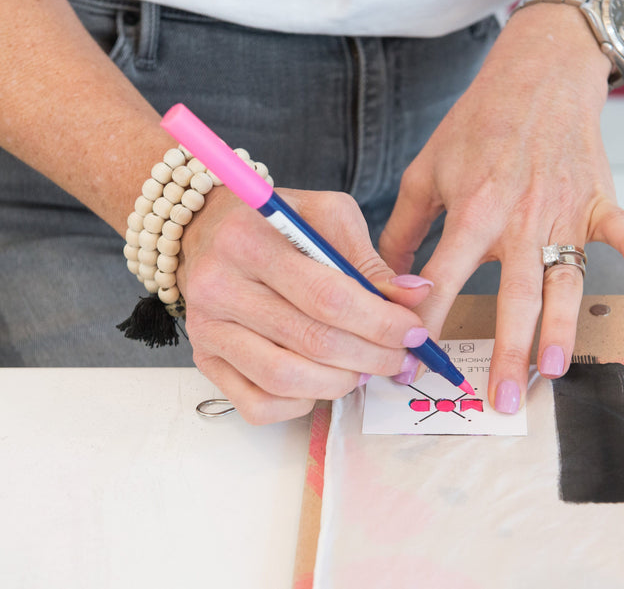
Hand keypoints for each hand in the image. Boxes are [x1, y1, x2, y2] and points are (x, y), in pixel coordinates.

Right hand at [178, 187, 432, 424]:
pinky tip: (322, 381)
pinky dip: (301, 403)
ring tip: (365, 368)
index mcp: (250, 239)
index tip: (414, 332)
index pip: (328, 297)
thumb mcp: (326, 218)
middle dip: (373, 356)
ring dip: (341, 383)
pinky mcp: (206, 360)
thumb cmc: (275, 224)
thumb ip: (370, 261)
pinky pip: (258, 404)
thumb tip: (417, 297)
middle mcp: (219, 286)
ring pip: (286, 379)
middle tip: (401, 356)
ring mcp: (207, 328)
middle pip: (312, 342)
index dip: (381, 323)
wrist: (207, 231)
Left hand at [378, 5, 623, 412]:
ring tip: (556, 368)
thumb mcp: (426, 170)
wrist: (534, 76)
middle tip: (500, 400)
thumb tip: (384, 277)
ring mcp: (561, 212)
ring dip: (562, 325)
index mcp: (473, 211)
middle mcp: (519, 219)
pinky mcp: (594, 200)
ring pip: (564, 280)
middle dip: (506, 352)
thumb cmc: (477, 124)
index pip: (443, 278)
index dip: (425, 322)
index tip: (413, 362)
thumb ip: (405, 227)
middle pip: (512, 297)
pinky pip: (619, 225)